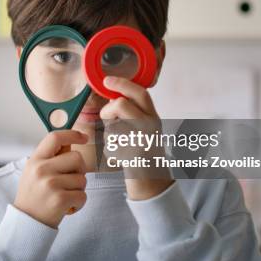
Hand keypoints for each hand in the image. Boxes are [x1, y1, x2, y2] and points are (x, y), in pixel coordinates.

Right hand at [14, 130, 87, 227]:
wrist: (27, 222)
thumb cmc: (34, 195)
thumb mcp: (34, 171)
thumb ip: (51, 157)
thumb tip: (71, 142)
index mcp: (35, 160)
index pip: (55, 137)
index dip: (72, 134)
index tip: (83, 137)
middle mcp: (41, 169)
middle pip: (76, 157)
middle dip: (79, 169)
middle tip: (70, 181)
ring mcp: (50, 184)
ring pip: (82, 178)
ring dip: (78, 189)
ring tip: (64, 195)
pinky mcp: (60, 199)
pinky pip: (83, 195)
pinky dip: (79, 203)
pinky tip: (67, 206)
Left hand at [100, 76, 173, 199]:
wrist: (153, 180)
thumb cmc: (143, 151)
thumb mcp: (143, 127)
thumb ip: (131, 112)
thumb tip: (112, 96)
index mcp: (153, 116)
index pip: (140, 93)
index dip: (122, 84)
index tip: (107, 80)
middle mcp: (151, 126)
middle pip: (121, 104)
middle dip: (107, 110)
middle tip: (106, 117)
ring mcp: (143, 140)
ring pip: (112, 126)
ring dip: (109, 135)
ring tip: (119, 145)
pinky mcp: (134, 155)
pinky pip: (110, 145)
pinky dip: (110, 150)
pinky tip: (121, 157)